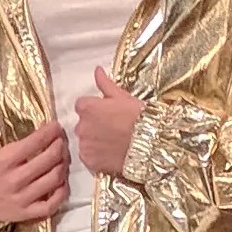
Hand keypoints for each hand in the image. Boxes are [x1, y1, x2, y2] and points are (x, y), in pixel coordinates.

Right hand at [0, 121, 67, 224]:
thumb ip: (21, 147)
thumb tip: (46, 134)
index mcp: (4, 161)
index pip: (34, 142)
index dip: (50, 132)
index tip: (56, 126)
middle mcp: (14, 180)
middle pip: (49, 159)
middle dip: (60, 146)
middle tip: (62, 142)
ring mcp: (22, 198)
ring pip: (54, 178)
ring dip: (64, 165)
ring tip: (63, 159)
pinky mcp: (27, 213)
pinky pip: (52, 203)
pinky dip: (62, 191)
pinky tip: (62, 182)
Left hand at [73, 68, 144, 182]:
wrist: (150, 144)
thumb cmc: (138, 118)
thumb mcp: (123, 96)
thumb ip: (105, 84)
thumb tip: (97, 70)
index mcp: (86, 107)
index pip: (82, 105)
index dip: (95, 109)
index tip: (107, 113)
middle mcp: (81, 125)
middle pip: (82, 123)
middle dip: (94, 125)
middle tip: (113, 128)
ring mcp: (84, 144)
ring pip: (85, 141)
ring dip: (94, 141)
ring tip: (113, 142)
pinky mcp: (89, 161)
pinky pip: (88, 157)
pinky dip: (96, 156)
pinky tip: (110, 153)